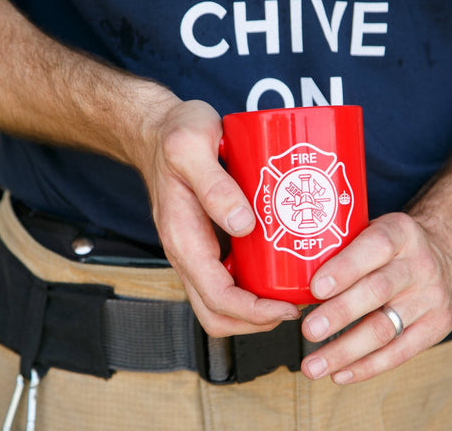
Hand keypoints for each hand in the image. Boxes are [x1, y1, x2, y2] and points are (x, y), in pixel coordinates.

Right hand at [138, 99, 300, 336]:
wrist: (156, 129)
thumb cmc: (175, 133)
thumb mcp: (192, 147)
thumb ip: (215, 184)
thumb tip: (243, 224)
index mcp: (182, 238)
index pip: (217, 297)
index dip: (254, 312)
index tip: (288, 307)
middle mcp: (186, 253)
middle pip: (217, 313)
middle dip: (256, 322)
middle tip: (295, 307)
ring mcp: (196, 251)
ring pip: (221, 302)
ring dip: (255, 310)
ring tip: (291, 295)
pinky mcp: (207, 242)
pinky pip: (227, 279)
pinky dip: (252, 287)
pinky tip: (278, 270)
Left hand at [300, 212, 451, 383]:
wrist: (447, 254)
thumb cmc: (391, 246)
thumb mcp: (374, 229)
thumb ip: (341, 244)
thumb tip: (286, 270)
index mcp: (400, 233)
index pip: (374, 247)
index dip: (345, 268)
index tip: (315, 288)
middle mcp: (419, 264)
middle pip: (377, 291)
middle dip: (339, 314)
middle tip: (308, 331)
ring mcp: (431, 298)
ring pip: (385, 328)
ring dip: (345, 351)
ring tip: (312, 365)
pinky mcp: (437, 327)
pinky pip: (399, 353)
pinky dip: (366, 367)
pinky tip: (339, 374)